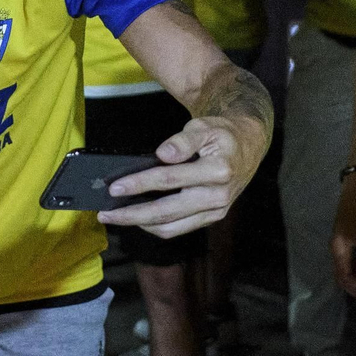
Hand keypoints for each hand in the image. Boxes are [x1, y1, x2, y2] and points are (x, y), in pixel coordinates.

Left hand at [98, 115, 263, 238]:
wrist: (249, 145)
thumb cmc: (221, 134)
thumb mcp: (204, 126)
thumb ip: (184, 140)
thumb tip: (162, 154)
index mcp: (218, 170)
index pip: (169, 180)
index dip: (139, 184)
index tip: (114, 187)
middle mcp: (218, 196)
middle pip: (167, 212)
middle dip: (132, 215)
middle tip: (106, 213)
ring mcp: (216, 211)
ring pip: (172, 228)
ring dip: (141, 225)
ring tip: (117, 218)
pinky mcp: (212, 218)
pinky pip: (179, 228)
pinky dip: (156, 226)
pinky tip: (139, 218)